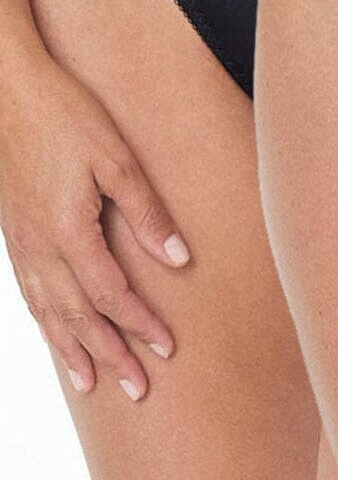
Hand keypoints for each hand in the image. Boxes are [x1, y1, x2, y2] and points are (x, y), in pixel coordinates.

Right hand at [0, 50, 189, 400]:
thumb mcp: (117, 160)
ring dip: (73, 349)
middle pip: (79, 315)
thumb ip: (147, 213)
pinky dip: (45, 321)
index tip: (168, 350)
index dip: (140, 324)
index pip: (112, 295)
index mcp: (68, 232)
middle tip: (138, 390)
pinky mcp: (11, 232)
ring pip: (48, 311)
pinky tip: (55, 332)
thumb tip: (179, 260)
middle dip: (111, 354)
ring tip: (93, 382)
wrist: (8, 89)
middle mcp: (40, 247)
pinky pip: (28, 292)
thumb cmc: (67, 116)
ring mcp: (20, 242)